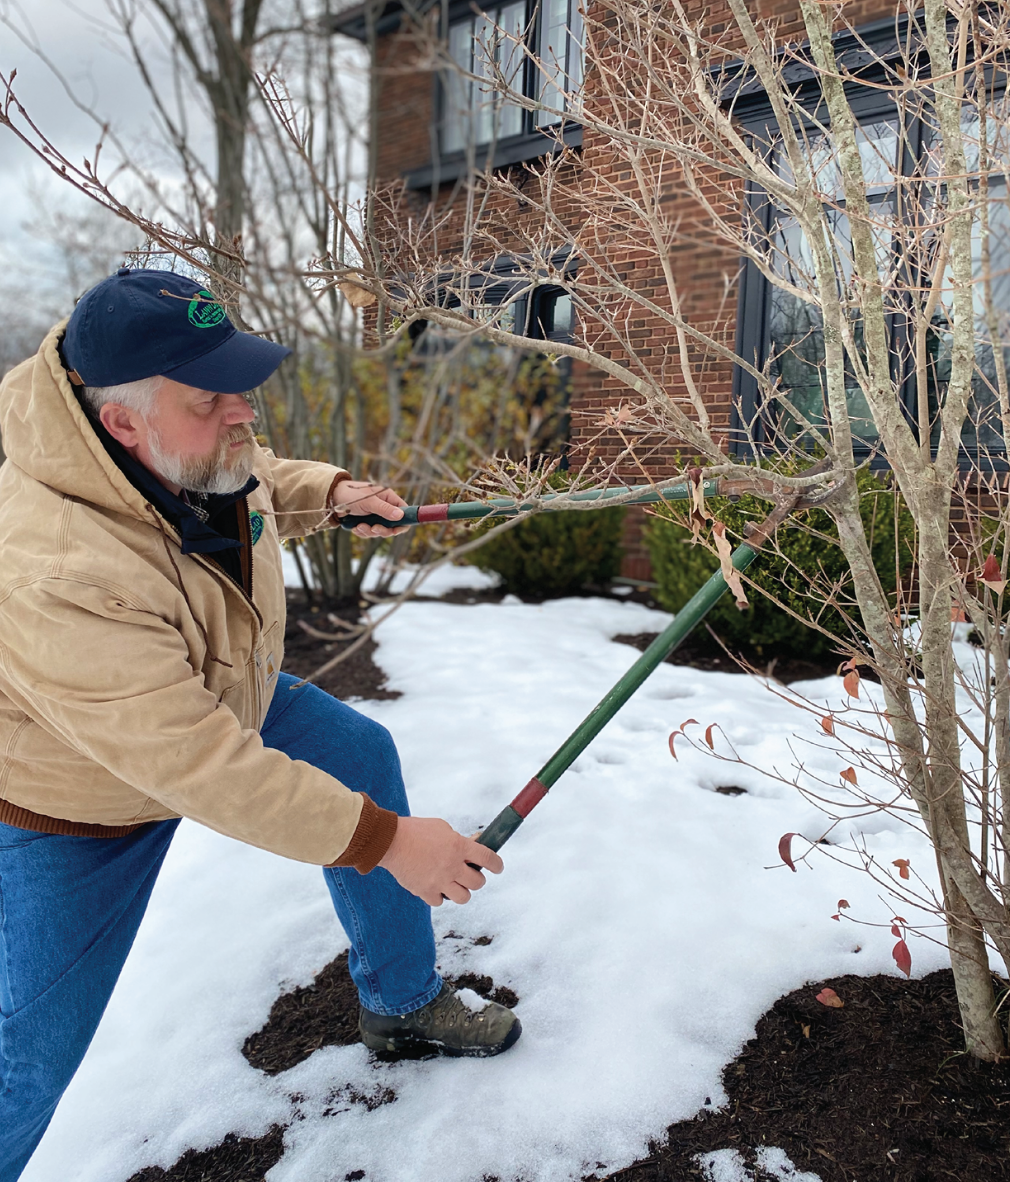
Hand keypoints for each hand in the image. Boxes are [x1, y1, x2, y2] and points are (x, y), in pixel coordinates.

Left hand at [330, 480, 408, 538]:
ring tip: (359, 526)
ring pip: (380, 531)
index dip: (403, 522)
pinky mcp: (366, 523)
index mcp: (388, 498)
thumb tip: (400, 516)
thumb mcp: (369, 502)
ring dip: (369, 532)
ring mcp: (374, 516)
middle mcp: (383, 507)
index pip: (404, 511)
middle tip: (374, 529)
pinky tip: (355, 527)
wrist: (330, 499)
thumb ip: (385, 509)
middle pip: (393, 525)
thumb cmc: (350, 495)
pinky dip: (362, 532)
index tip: (396, 529)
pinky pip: (369, 533)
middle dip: (383, 530)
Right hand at [377, 816, 504, 905]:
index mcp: (459, 847)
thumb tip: (476, 844)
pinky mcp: (425, 892)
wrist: (390, 841)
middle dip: (476, 879)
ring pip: (464, 897)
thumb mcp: (442, 828)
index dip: (497, 865)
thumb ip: (460, 839)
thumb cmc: (416, 830)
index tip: (498, 868)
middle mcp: (452, 866)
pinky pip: (440, 901)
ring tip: (454, 884)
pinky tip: (434, 886)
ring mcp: (439, 881)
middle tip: (469, 874)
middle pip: (478, 883)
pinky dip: (439, 896)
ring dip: (462, 891)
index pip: (489, 859)